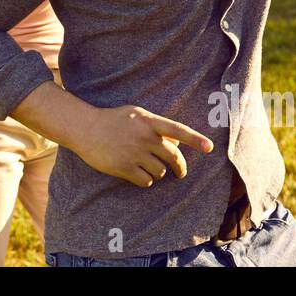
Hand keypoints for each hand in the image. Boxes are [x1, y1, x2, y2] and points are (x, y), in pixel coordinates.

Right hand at [72, 104, 213, 187]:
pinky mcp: (125, 168)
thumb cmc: (113, 120)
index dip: (194, 139)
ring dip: (158, 171)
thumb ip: (156, 126)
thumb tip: (175, 145)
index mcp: (148, 121)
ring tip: (145, 165)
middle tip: (181, 172)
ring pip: (161, 171)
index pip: (177, 130)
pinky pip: (147, 181)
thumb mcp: (136, 115)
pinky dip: (146, 180)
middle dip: (180, 167)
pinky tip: (136, 172)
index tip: (209, 148)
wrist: (85, 128)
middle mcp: (144, 137)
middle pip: (173, 157)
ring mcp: (135, 153)